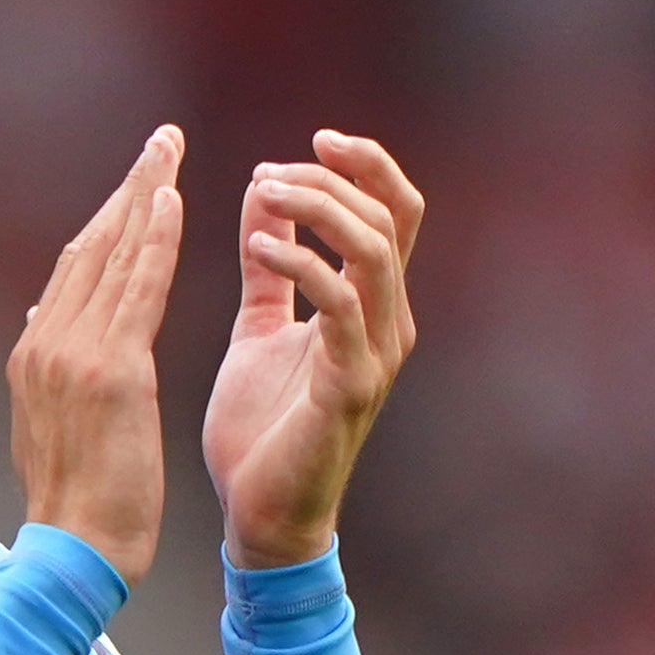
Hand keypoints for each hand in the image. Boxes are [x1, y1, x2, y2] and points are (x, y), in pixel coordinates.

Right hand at [5, 125, 184, 579]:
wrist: (74, 551)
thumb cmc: (76, 503)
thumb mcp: (49, 424)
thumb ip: (49, 365)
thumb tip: (42, 311)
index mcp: (33, 355)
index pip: (73, 268)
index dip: (108, 219)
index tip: (137, 182)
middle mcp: (45, 343)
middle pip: (89, 246)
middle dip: (128, 189)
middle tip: (161, 141)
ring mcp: (72, 354)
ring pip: (113, 256)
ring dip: (145, 195)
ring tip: (170, 150)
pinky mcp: (111, 371)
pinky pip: (137, 290)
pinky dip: (155, 240)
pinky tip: (174, 201)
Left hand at [201, 131, 422, 567]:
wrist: (260, 516)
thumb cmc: (261, 428)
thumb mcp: (259, 326)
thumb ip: (268, 263)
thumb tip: (261, 188)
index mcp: (374, 305)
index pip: (394, 212)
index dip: (366, 165)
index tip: (314, 139)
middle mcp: (390, 323)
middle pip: (390, 218)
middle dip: (333, 179)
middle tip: (271, 172)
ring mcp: (377, 354)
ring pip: (374, 250)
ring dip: (318, 209)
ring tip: (263, 194)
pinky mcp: (352, 384)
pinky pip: (340, 303)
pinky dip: (302, 263)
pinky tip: (259, 244)